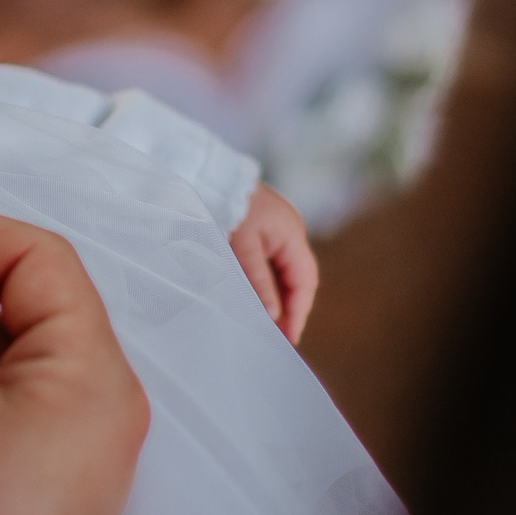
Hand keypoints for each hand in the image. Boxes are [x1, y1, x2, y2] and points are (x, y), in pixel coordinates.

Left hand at [229, 184, 317, 342]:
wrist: (211, 174)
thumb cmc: (227, 206)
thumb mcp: (242, 247)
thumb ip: (258, 282)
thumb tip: (273, 316)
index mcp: (292, 236)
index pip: (305, 282)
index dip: (298, 313)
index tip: (289, 340)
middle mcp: (291, 233)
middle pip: (297, 280)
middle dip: (290, 309)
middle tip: (278, 338)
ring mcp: (278, 231)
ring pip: (283, 273)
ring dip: (277, 298)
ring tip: (267, 325)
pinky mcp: (263, 230)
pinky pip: (271, 263)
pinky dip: (266, 284)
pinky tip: (256, 300)